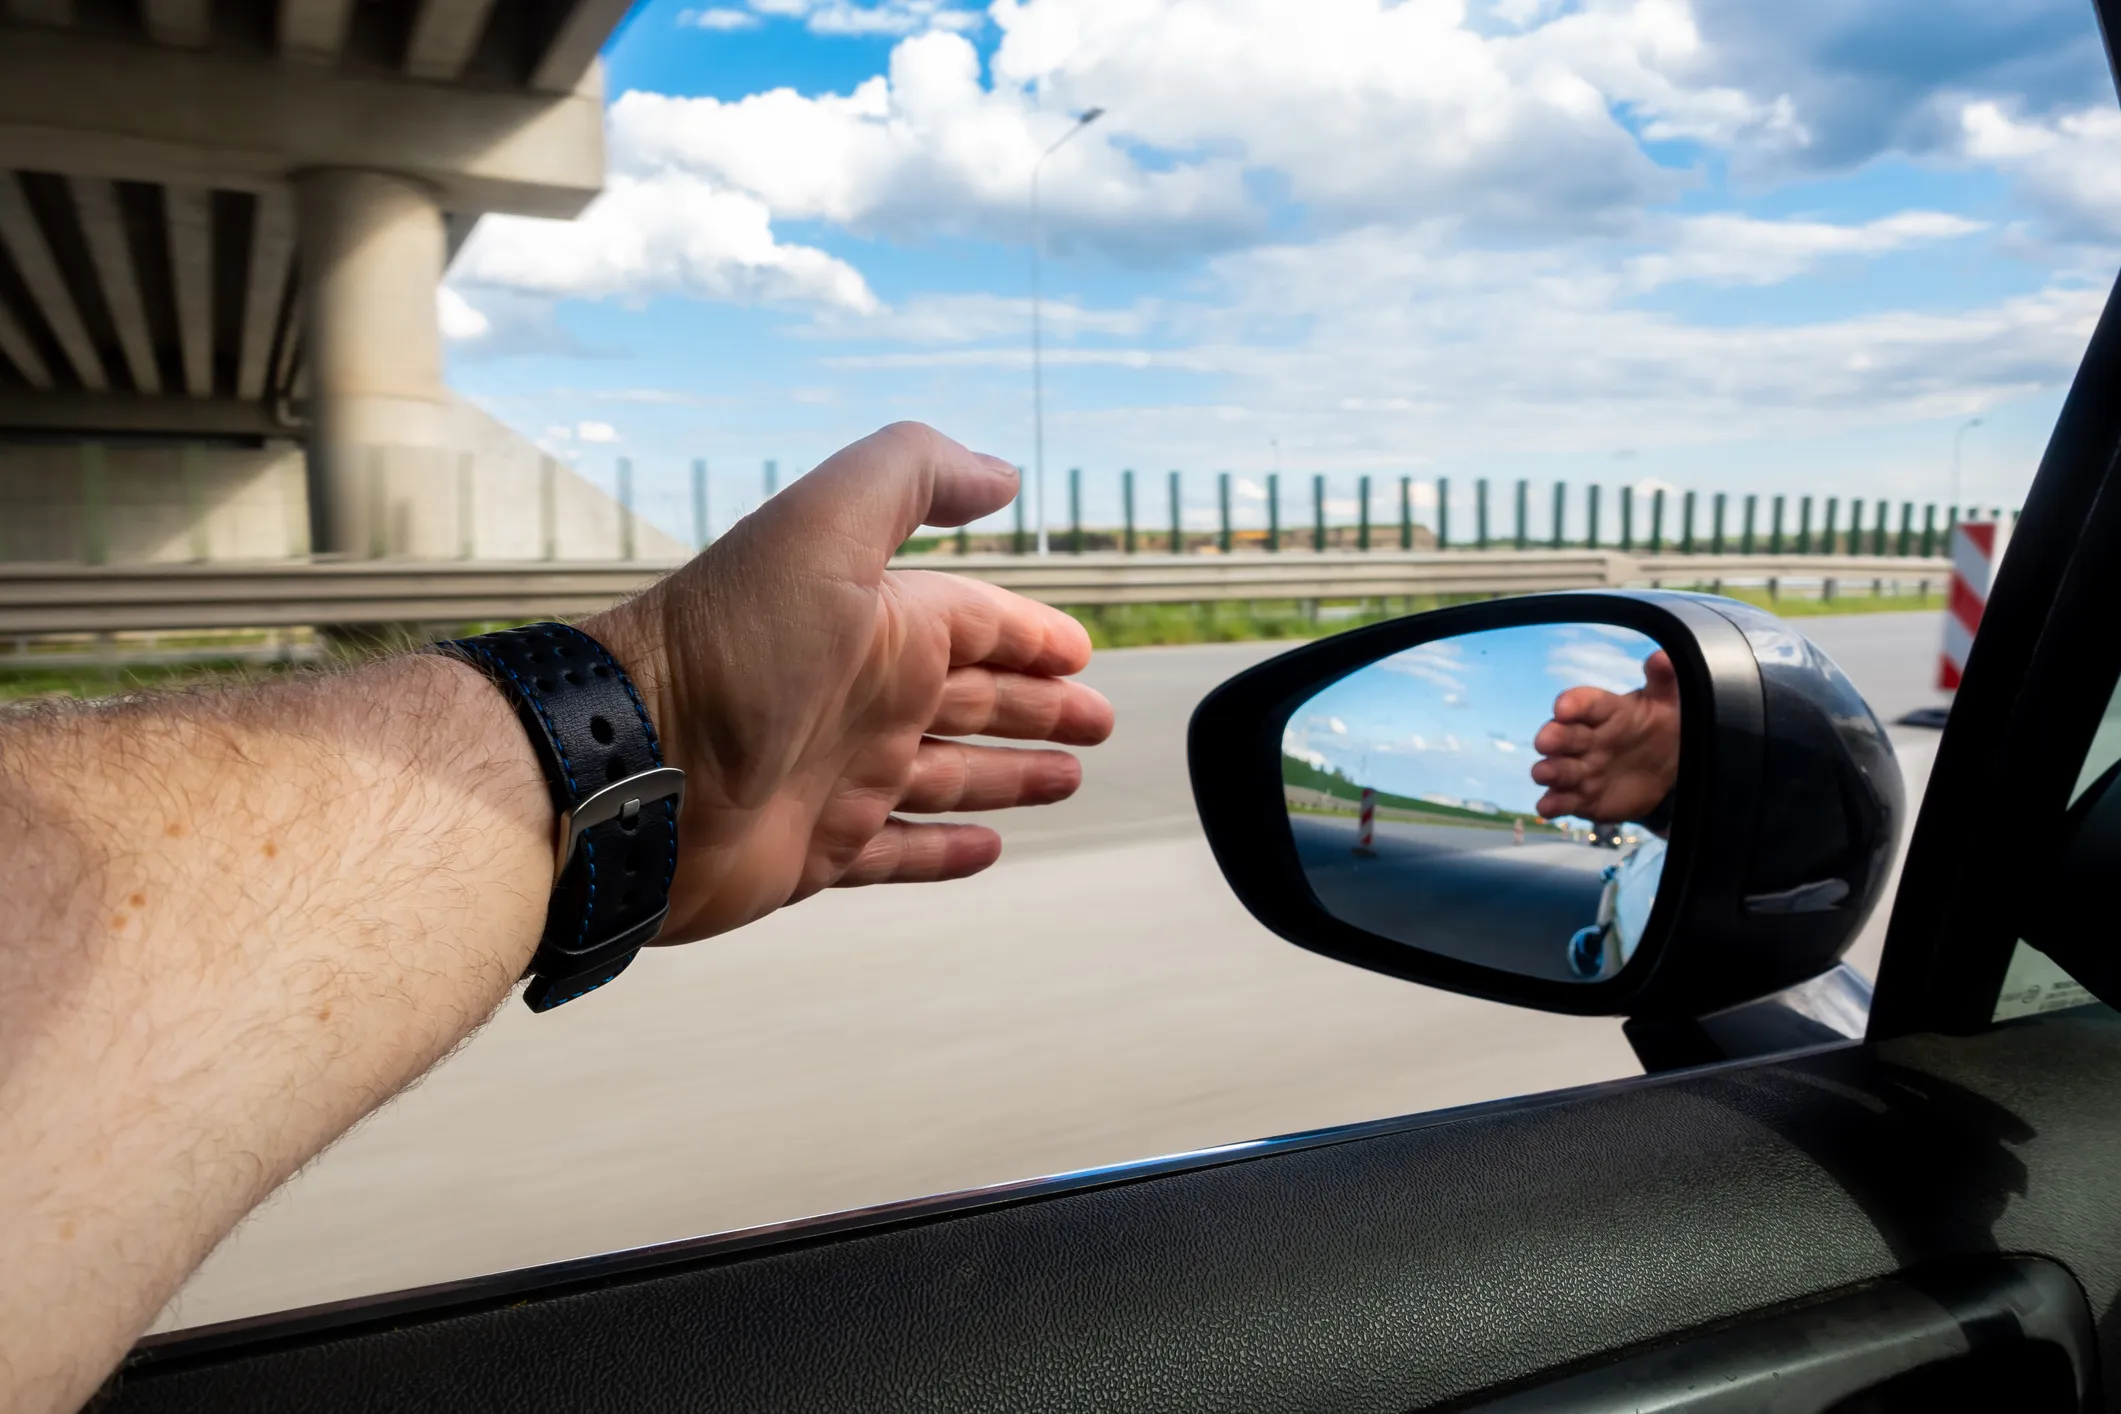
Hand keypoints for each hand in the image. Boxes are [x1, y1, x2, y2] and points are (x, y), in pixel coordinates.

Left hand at [583, 423, 1112, 942]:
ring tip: (1067, 779)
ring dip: (1010, 775)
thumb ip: (913, 476)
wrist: (628, 769)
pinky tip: (990, 848)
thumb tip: (1001, 473)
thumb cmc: (725, 646)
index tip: (1082, 653)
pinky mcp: (816, 851)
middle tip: (1097, 722)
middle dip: (1040, 707)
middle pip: (975, 697)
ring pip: (949, 775)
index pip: (979, 622)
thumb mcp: (824, 524)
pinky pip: (899, 853)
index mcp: (877, 623)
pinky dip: (946, 851)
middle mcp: (863, 694)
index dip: (1034, 636)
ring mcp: (840, 775)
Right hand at [1529, 649, 1678, 823]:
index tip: (1562, 707)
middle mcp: (1587, 739)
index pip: (1586, 703)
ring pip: (1558, 769)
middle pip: (1564, 735)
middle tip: (1545, 742)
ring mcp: (1581, 769)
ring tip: (1545, 774)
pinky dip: (1552, 804)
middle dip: (1552, 738)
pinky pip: (1562, 801)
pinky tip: (1548, 807)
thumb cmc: (1661, 728)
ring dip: (1548, 771)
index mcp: (1606, 712)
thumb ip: (1664, 679)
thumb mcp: (1668, 702)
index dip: (1573, 704)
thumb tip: (1662, 657)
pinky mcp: (1581, 797)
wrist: (1668, 771)